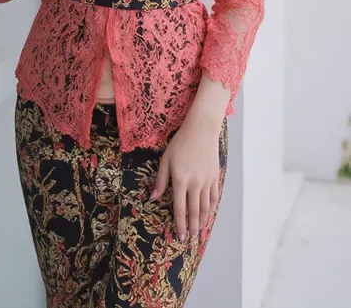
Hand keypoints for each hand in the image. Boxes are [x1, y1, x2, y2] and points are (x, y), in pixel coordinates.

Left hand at [150, 115, 220, 242]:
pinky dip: (212, 208)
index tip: (180, 236)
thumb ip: (160, 180)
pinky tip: (209, 213)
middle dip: (192, 227)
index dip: (180, 224)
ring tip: (199, 230)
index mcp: (181, 180)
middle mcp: (195, 184)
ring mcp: (207, 181)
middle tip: (191, 238)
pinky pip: (214, 197)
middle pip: (194, 211)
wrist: (201, 130)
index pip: (180, 208)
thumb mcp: (165, 159)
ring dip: (203, 220)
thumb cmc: (180, 143)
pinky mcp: (215, 177)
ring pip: (206, 207)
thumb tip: (153, 198)